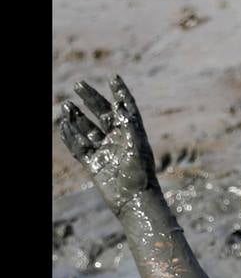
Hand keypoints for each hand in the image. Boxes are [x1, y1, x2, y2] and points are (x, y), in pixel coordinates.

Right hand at [56, 76, 158, 211]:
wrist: (134, 201)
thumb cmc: (140, 174)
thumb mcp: (136, 146)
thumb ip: (128, 124)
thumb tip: (119, 104)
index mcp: (133, 133)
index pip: (126, 107)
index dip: (120, 92)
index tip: (113, 77)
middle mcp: (119, 140)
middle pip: (103, 114)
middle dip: (92, 99)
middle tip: (79, 84)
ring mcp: (105, 151)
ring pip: (88, 129)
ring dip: (77, 117)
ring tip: (67, 104)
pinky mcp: (94, 164)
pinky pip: (79, 147)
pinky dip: (70, 136)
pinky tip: (62, 125)